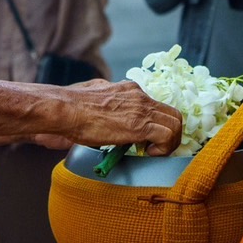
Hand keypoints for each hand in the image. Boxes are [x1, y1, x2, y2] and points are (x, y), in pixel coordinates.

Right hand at [55, 79, 182, 155]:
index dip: (156, 123)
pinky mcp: (141, 124)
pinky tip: (148, 153)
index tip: (146, 137)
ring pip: (176, 123)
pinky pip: (168, 136)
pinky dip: (164, 148)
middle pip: (172, 113)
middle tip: (155, 147)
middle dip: (170, 133)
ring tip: (153, 152)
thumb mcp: (95, 96)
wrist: (67, 110)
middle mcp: (139, 95)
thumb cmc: (73, 107)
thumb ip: (107, 100)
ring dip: (169, 142)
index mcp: (129, 89)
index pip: (156, 105)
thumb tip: (106, 110)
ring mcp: (142, 108)